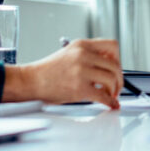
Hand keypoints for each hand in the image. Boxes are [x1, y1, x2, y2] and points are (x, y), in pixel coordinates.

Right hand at [2, 38, 122, 108]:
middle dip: (119, 79)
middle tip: (117, 87)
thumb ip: (88, 56)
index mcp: (82, 45)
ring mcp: (82, 71)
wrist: (30, 81)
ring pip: (111, 79)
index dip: (118, 59)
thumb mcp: (69, 53)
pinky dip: (110, 103)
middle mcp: (83, 55)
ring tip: (110, 95)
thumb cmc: (47, 71)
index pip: (112, 46)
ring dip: (115, 90)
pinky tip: (109, 105)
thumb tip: (107, 67)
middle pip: (115, 65)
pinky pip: (103, 96)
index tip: (116, 68)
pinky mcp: (80, 88)